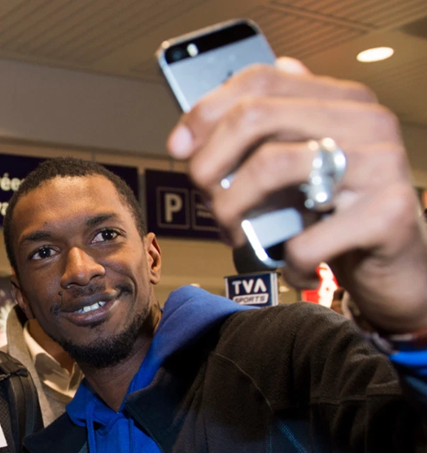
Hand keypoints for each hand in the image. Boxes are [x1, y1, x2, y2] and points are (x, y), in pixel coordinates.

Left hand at [167, 57, 426, 333]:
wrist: (399, 265)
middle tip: (204, 197)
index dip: (207, 111)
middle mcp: (365, 121)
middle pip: (255, 118)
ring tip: (235, 232)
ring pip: (270, 167)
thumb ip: (263, 139)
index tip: (179, 146)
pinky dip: (284, 258)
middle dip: (210, 163)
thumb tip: (198, 127)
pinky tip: (292, 263)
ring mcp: (380, 165)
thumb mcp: (300, 167)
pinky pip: (304, 236)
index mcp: (341, 100)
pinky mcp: (388, 214)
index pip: (260, 79)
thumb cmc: (338, 213)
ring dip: (233, 210)